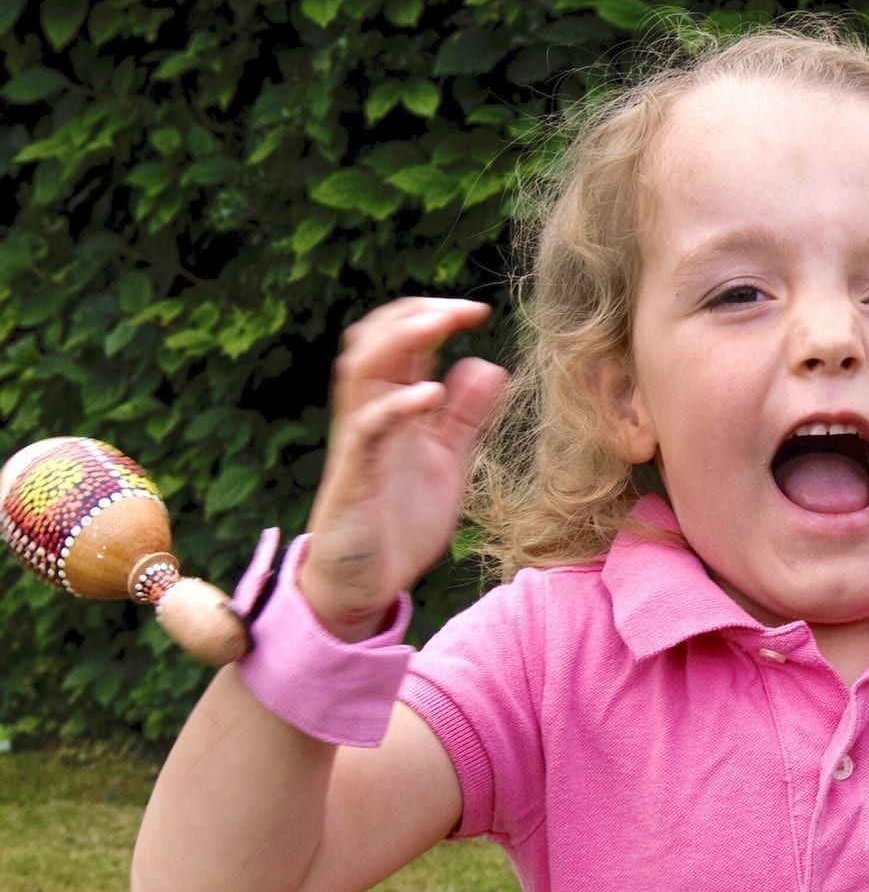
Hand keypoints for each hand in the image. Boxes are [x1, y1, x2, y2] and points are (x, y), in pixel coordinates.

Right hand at [299, 296, 507, 640]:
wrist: (366, 582)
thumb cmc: (401, 520)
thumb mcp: (447, 461)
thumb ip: (464, 417)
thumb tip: (489, 366)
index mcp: (394, 408)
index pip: (402, 341)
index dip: (433, 316)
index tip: (476, 310)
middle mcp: (371, 414)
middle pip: (376, 341)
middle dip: (415, 314)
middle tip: (461, 310)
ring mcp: (359, 441)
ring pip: (361, 370)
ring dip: (399, 340)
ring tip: (438, 325)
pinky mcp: (356, 473)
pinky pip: (367, 428)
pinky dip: (397, 405)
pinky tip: (429, 395)